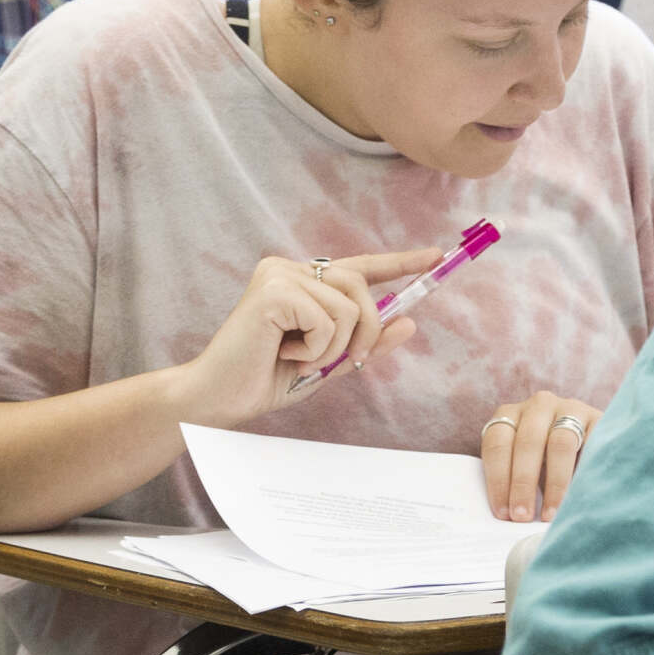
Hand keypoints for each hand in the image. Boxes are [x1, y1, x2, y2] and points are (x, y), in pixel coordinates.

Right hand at [172, 248, 441, 421]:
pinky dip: (316, 349)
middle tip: (350, 362)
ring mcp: (279, 275)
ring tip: (300, 359)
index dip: (399, 262)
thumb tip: (410, 322)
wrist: (218, 399)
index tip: (435, 256)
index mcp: (302, 281)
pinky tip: (283, 354)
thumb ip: (366, 342)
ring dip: (336, 346)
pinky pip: (327, 320)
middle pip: (361, 286)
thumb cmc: (266, 379)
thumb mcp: (328, 362)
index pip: (360, 266)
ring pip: (349, 307)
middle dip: (368, 330)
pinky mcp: (273, 290)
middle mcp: (289, 268)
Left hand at [481, 391, 603, 522]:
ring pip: (560, 443)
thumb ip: (511, 480)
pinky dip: (584, 473)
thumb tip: (507, 515)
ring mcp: (571, 408)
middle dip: (523, 483)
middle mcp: (539, 405)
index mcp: (510, 414)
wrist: (585, 445)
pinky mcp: (598, 418)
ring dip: (555, 483)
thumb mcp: (522, 465)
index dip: (498, 480)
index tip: (504, 512)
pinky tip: (580, 496)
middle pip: (528, 442)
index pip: (497, 443)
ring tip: (551, 513)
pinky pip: (592, 445)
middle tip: (523, 515)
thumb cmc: (544, 463)